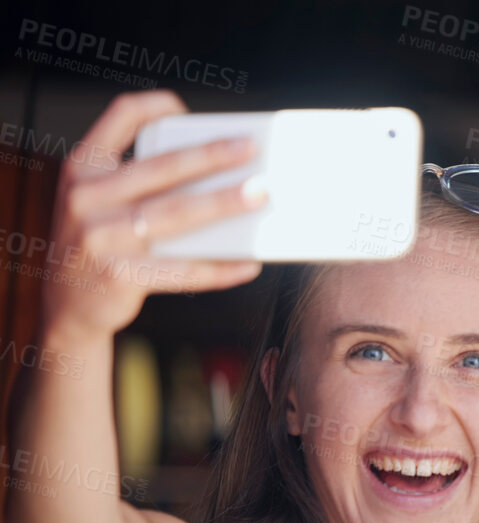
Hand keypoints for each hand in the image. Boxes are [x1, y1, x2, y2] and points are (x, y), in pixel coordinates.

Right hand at [41, 91, 264, 341]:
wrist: (67, 306)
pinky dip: (218, 268)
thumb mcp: (98, 202)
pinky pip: (181, 270)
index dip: (156, 107)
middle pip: (163, 167)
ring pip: (176, 214)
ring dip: (223, 203)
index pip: (120, 117)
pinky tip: (247, 263)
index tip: (189, 111)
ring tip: (259, 196)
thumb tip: (215, 174)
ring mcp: (100, 237)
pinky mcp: (118, 275)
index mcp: (83, 167)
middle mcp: (86, 196)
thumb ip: (138, 182)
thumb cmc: (98, 245)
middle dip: (212, 156)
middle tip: (251, 149)